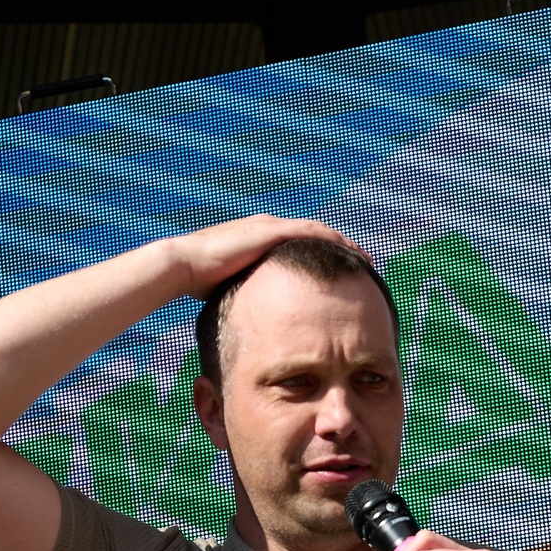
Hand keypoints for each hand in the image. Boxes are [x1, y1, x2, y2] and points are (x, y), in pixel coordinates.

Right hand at [163, 215, 363, 297]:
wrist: (185, 266)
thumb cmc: (200, 284)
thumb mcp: (234, 291)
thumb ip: (250, 297)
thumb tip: (257, 324)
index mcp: (260, 241)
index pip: (300, 248)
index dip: (324, 260)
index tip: (342, 275)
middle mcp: (268, 228)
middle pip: (314, 236)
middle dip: (340, 250)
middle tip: (363, 265)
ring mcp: (270, 226)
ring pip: (318, 231)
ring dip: (343, 244)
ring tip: (366, 260)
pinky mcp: (272, 230)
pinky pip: (313, 232)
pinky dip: (335, 240)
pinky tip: (353, 253)